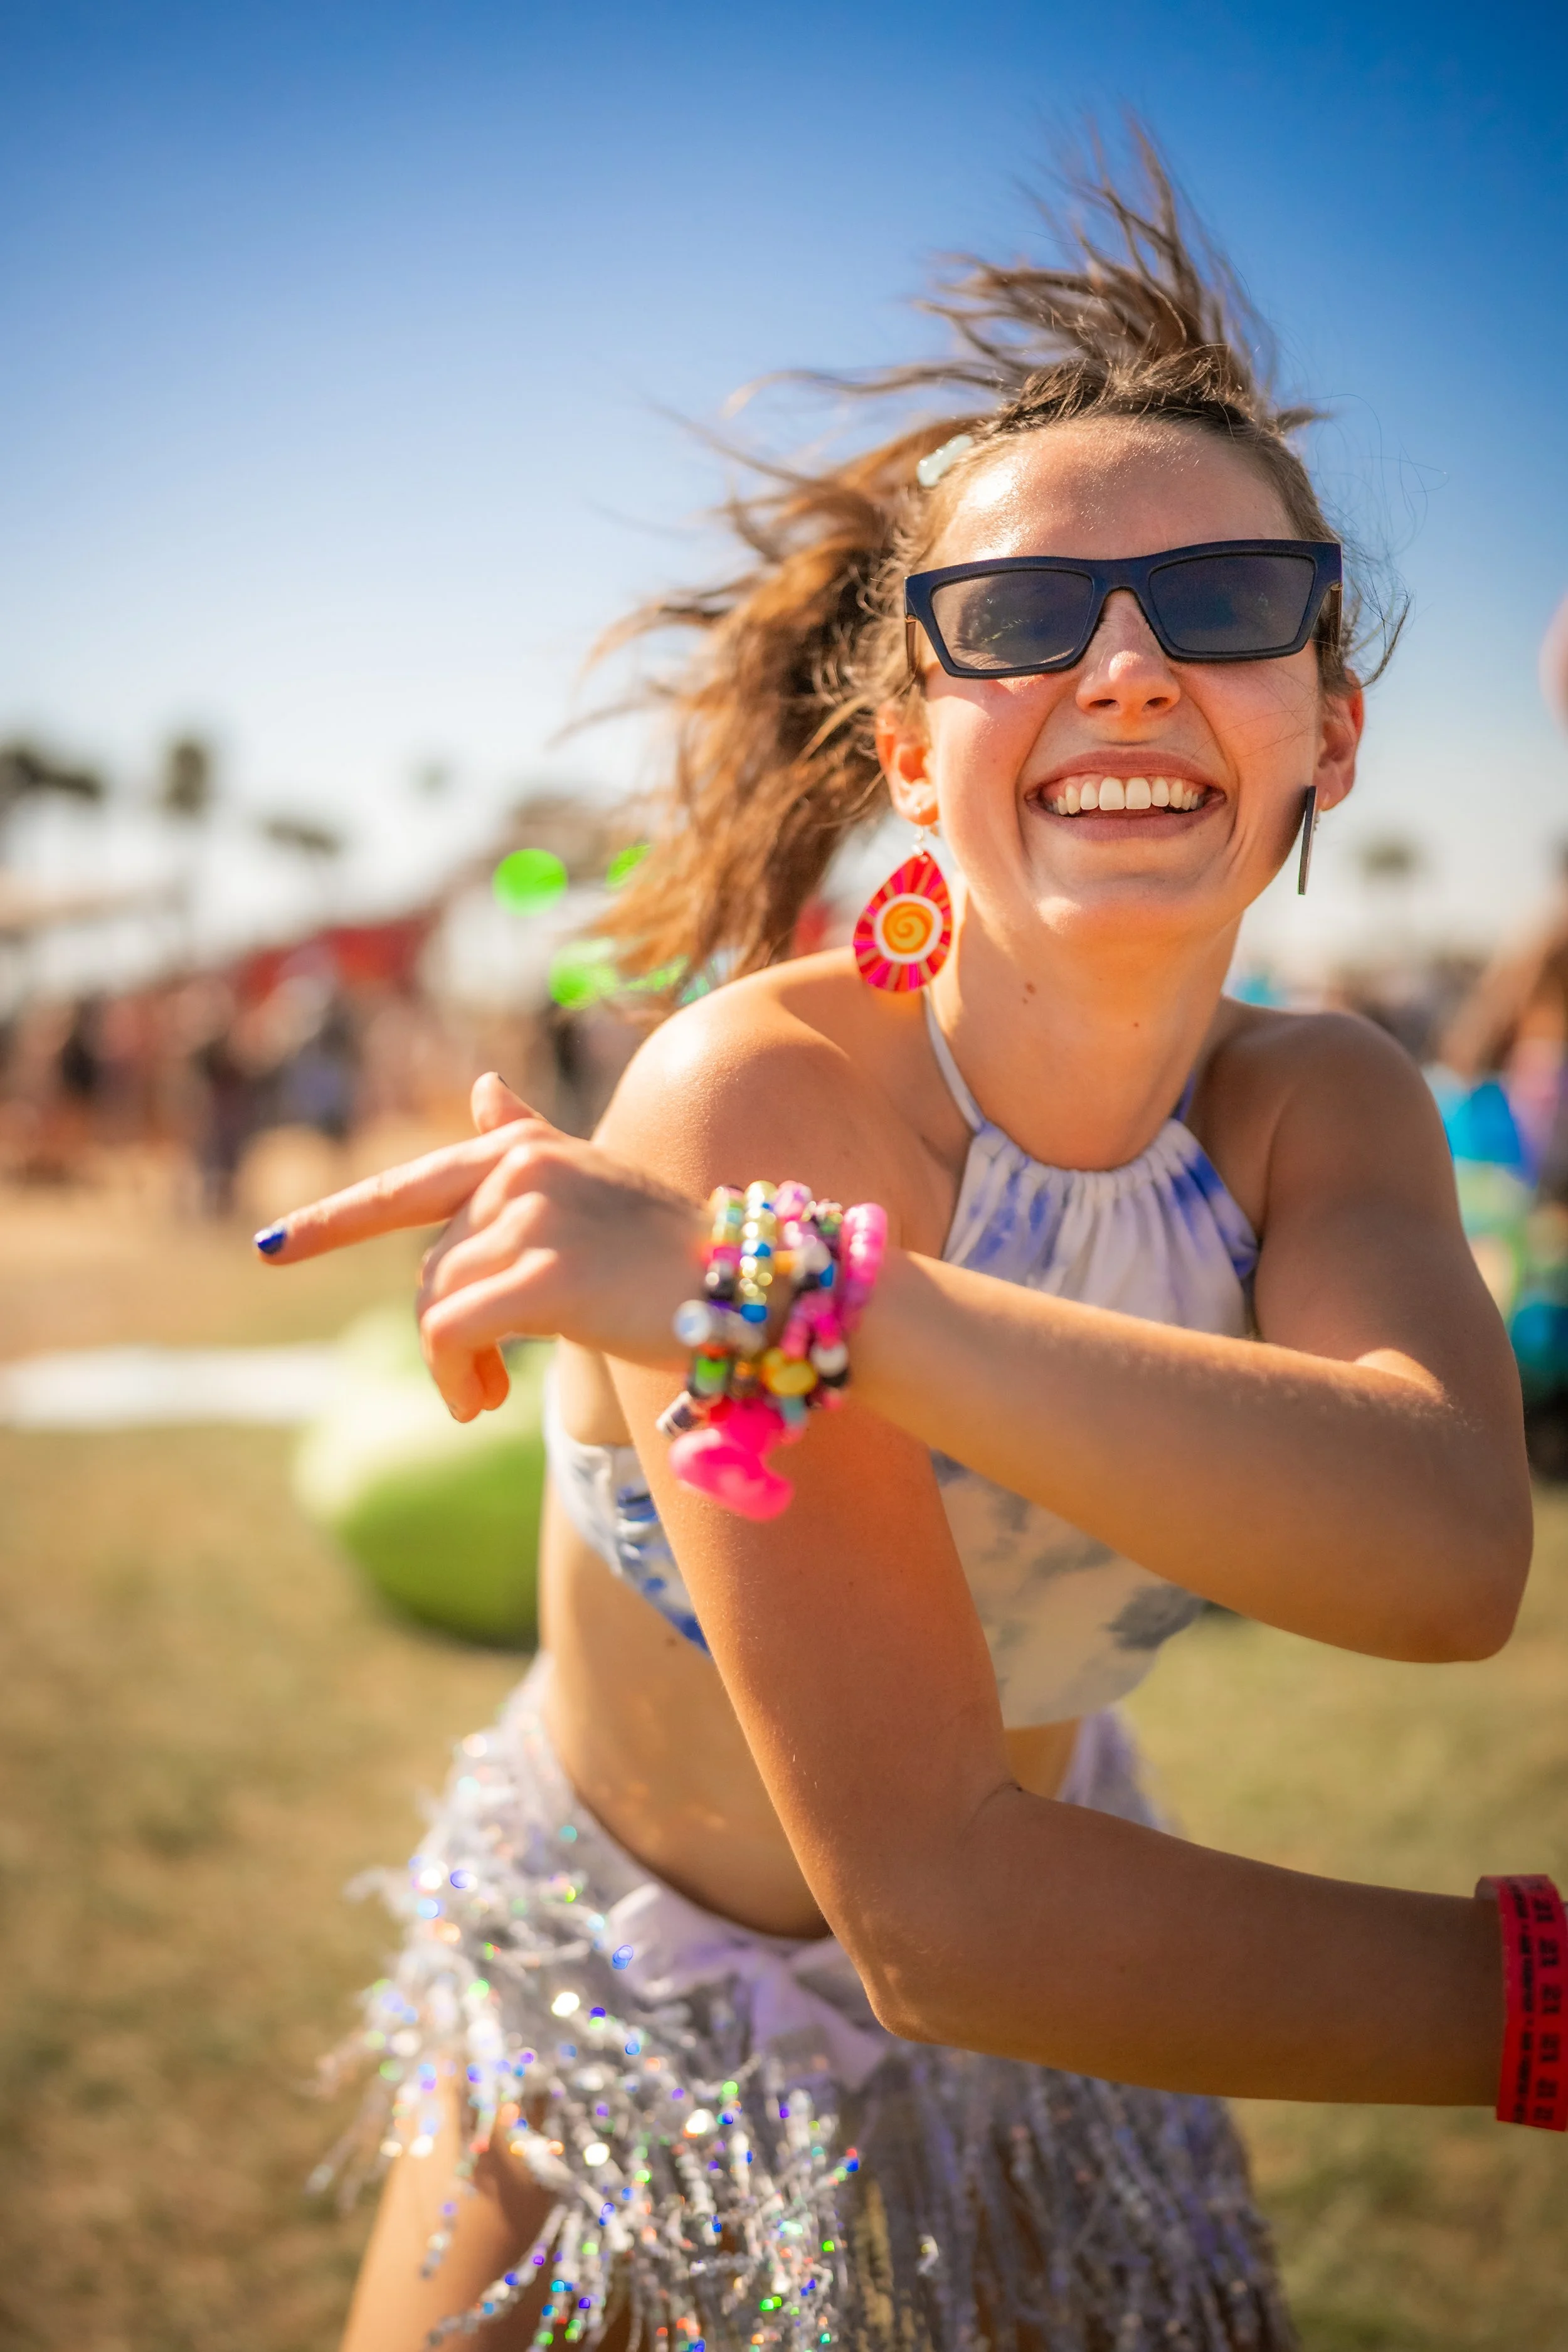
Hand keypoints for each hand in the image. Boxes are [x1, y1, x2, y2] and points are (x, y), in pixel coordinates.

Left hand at [256, 1074, 706, 1417]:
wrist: (742, 1287)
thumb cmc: (667, 1249)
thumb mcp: (589, 1187)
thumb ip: (525, 1144)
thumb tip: (483, 1088)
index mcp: (520, 1150)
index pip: (407, 1185)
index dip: (330, 1220)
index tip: (267, 1246)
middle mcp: (518, 1169)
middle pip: (427, 1266)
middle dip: (442, 1333)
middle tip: (480, 1389)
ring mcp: (531, 1216)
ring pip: (434, 1305)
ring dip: (452, 1366)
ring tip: (488, 1397)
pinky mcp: (545, 1274)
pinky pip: (452, 1331)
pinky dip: (455, 1376)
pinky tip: (481, 1402)